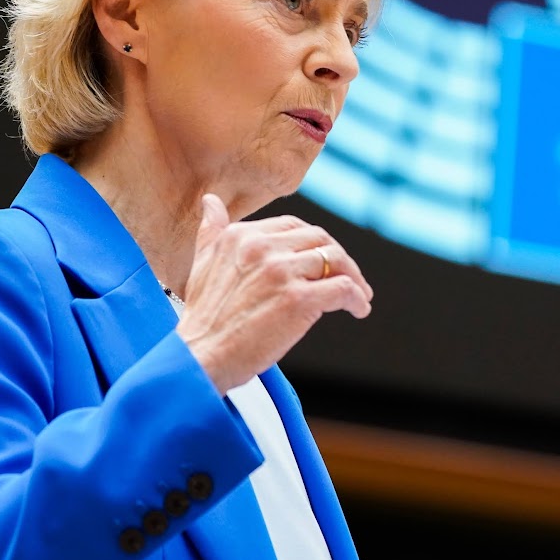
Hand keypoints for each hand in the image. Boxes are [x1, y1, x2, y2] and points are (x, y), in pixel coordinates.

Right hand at [175, 194, 372, 393]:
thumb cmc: (204, 319)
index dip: (314, 242)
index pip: (293, 225)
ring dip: (354, 278)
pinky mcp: (299, 300)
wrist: (201, 359)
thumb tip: (211, 201)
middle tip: (349, 276)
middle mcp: (262, 248)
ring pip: (336, 261)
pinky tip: (359, 309)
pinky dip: (357, 298)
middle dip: (339, 257)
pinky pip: (343, 288)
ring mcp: (281, 272)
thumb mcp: (203, 264)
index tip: (323, 260)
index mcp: (241, 236)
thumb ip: (212, 231)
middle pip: (319, 239)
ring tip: (359, 295)